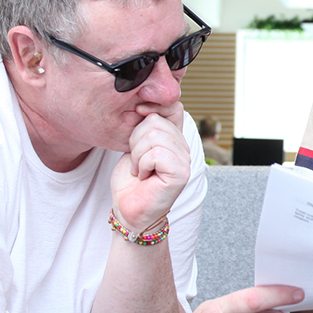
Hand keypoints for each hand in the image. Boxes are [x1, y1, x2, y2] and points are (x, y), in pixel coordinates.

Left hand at [110, 105, 189, 230]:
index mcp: (174, 138)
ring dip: (137, 155)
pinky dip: (142, 164)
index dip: (154, 107)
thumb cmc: (130, 180)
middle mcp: (183, 147)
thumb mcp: (135, 144)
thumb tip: (143, 104)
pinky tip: (144, 177)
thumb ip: (145, 126)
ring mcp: (185, 161)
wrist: (128, 209)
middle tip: (136, 161)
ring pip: (154, 135)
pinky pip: (156, 153)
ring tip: (139, 170)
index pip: (174, 107)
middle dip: (135, 140)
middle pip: (156, 122)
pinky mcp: (181, 173)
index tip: (137, 117)